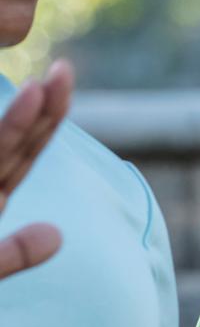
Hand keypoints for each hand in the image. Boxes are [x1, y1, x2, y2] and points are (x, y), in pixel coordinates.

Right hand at [0, 60, 72, 277]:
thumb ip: (10, 255)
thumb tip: (56, 236)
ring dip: (6, 130)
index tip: (64, 79)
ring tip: (33, 95)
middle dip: (33, 111)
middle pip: (5, 148)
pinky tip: (5, 142)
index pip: (21, 152)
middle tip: (65, 71)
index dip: (46, 118)